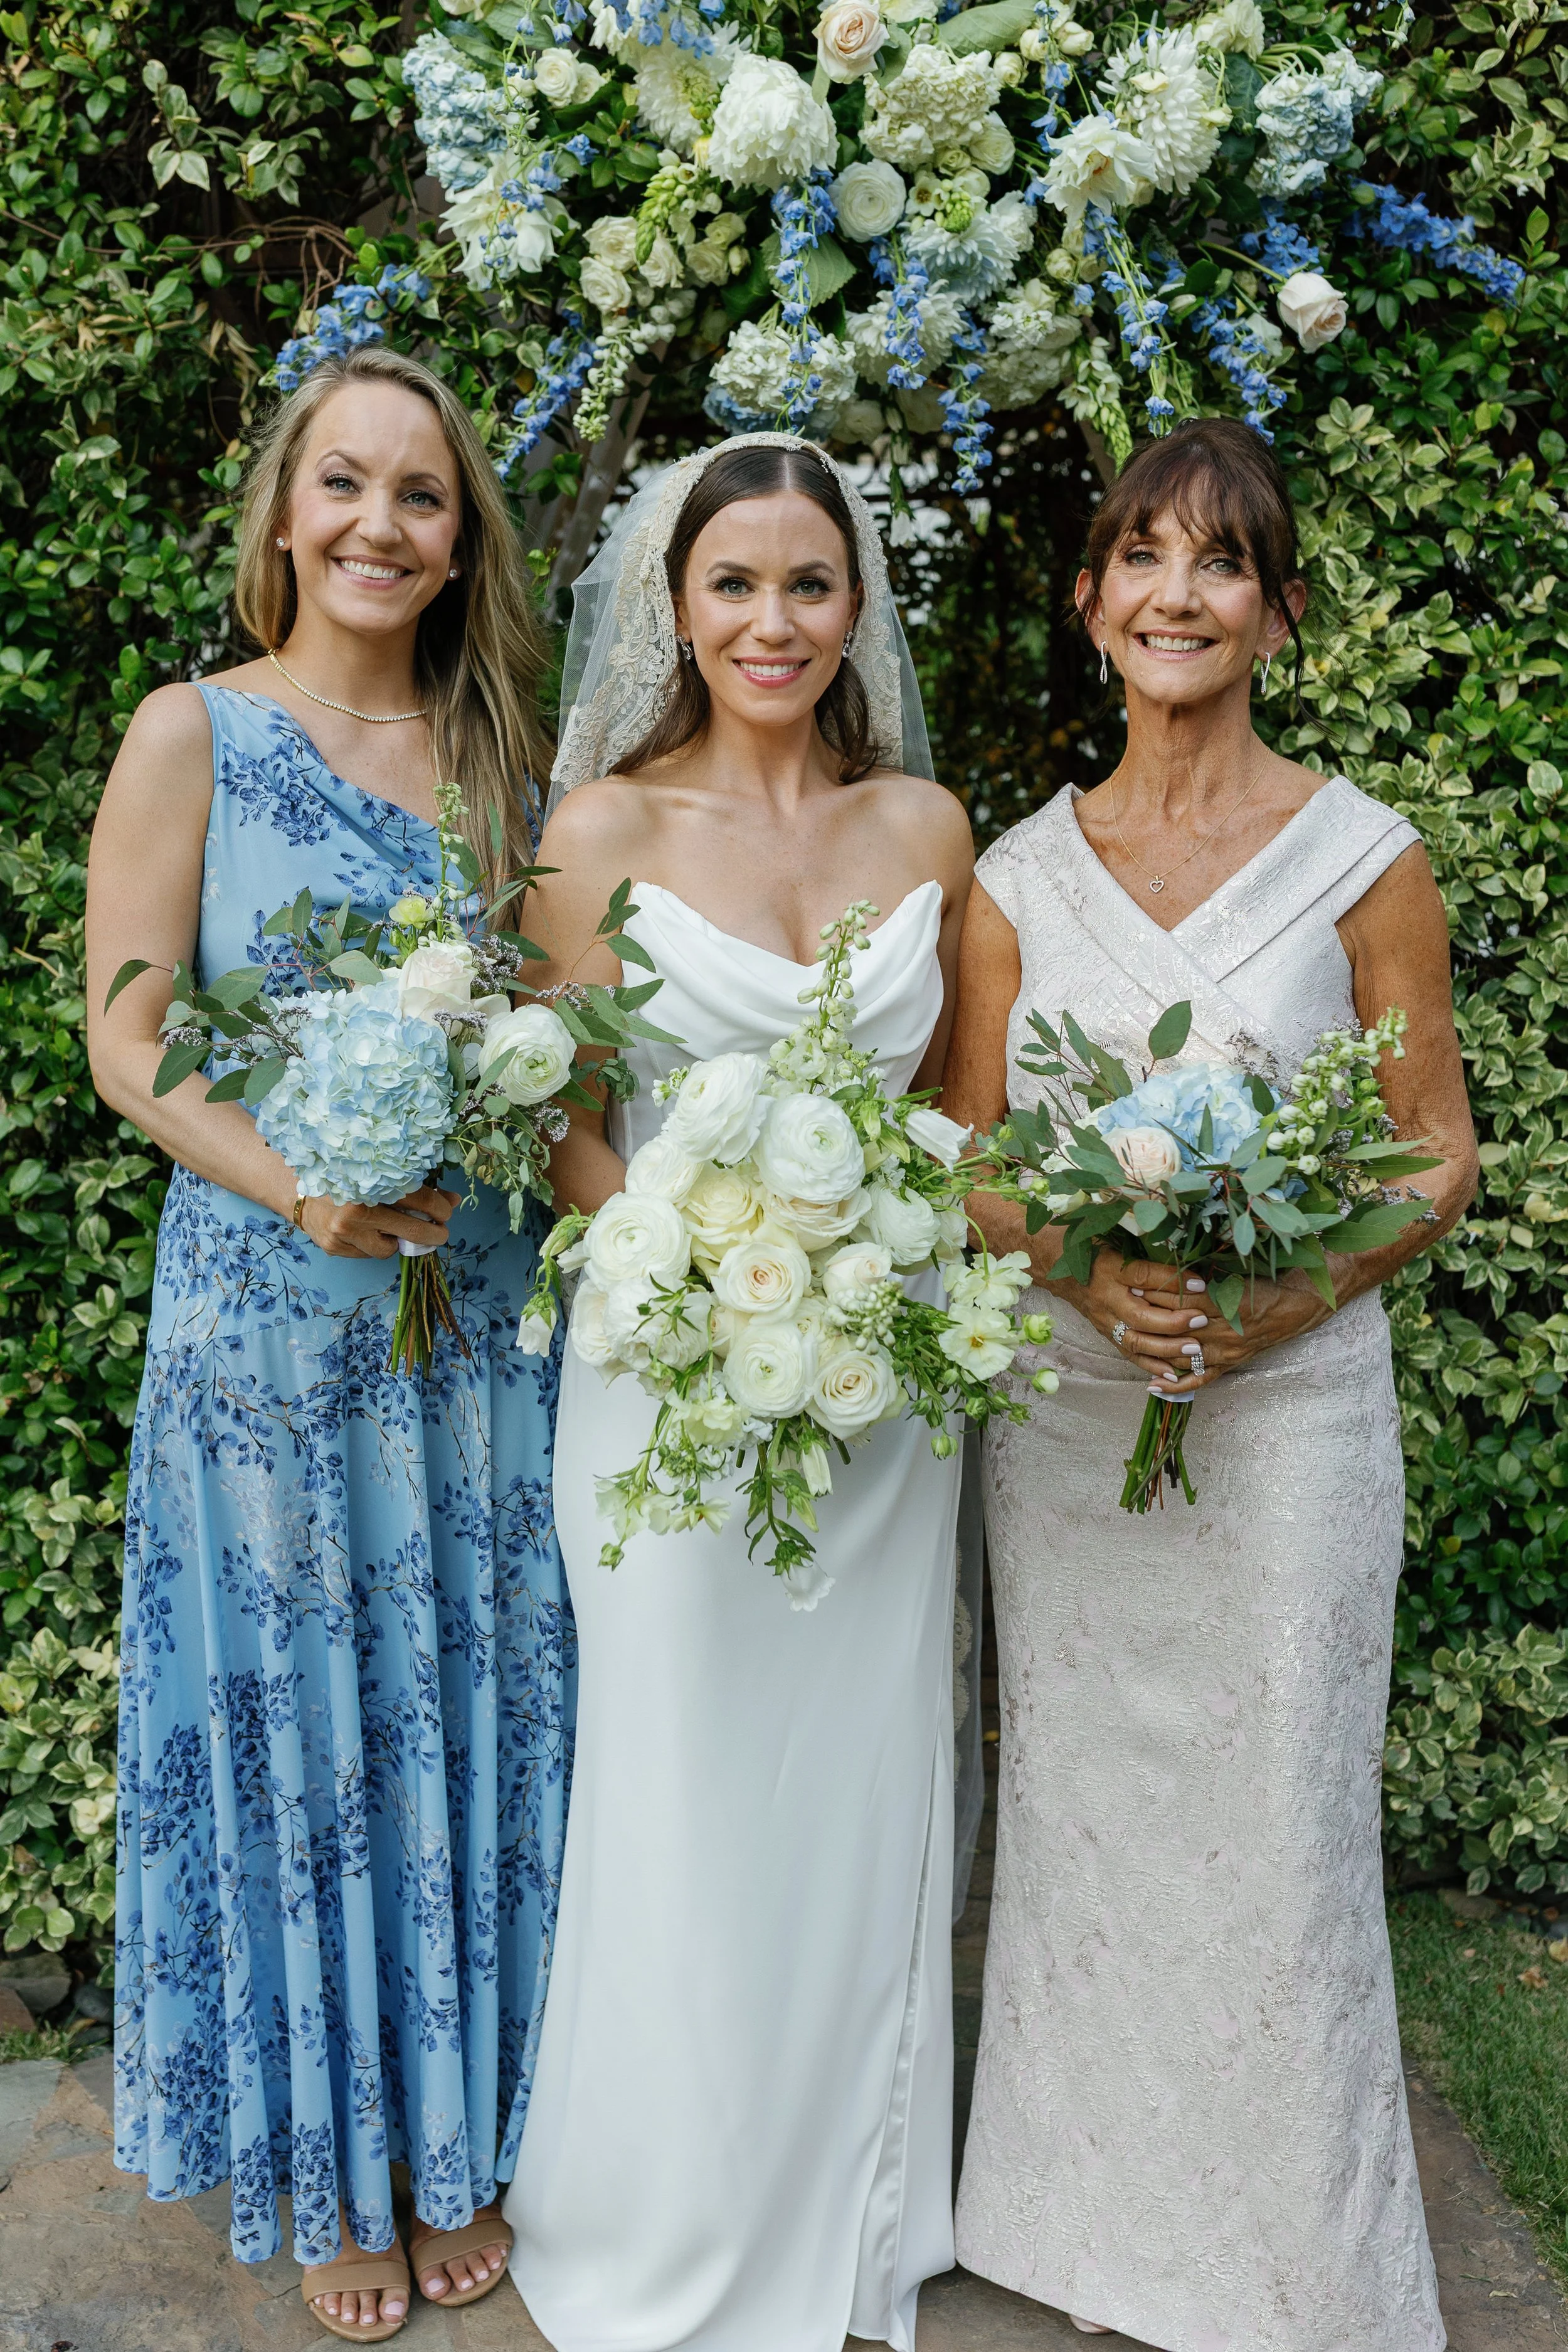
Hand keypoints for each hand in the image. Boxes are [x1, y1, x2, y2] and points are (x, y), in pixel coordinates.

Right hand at [296, 1184, 458, 1259]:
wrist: (298, 1191)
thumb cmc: (344, 1179)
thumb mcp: (377, 1176)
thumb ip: (413, 1187)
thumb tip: (451, 1201)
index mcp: (370, 1184)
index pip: (418, 1198)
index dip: (439, 1207)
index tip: (447, 1211)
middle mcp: (356, 1210)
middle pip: (411, 1229)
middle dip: (433, 1234)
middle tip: (441, 1232)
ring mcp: (344, 1233)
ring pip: (389, 1249)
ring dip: (397, 1241)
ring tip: (392, 1229)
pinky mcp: (335, 1247)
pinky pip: (368, 1254)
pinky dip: (374, 1244)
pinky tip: (367, 1232)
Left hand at [1069, 1249, 1333, 1394]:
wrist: (1303, 1303)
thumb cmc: (1271, 1277)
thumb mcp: (1240, 1265)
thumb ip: (1207, 1265)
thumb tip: (1173, 1251)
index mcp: (1229, 1299)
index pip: (1183, 1296)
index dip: (1154, 1287)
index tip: (1129, 1277)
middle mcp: (1226, 1329)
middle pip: (1177, 1324)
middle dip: (1147, 1313)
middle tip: (1120, 1302)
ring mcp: (1228, 1351)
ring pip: (1183, 1353)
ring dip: (1154, 1346)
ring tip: (1127, 1337)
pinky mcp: (1231, 1363)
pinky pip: (1201, 1379)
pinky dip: (1176, 1384)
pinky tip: (1152, 1385)